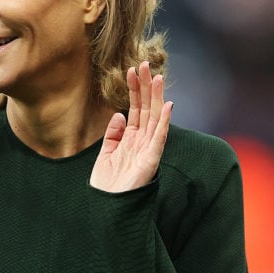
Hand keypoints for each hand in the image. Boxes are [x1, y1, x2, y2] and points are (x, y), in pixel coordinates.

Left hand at [90, 61, 172, 192]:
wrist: (107, 210)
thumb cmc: (108, 187)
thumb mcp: (105, 155)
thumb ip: (113, 135)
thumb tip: (119, 115)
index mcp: (130, 139)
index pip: (134, 109)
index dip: (133, 89)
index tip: (130, 69)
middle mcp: (142, 142)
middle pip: (146, 108)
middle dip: (144, 86)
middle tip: (144, 63)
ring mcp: (148, 150)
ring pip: (154, 118)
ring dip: (156, 97)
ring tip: (157, 76)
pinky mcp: (151, 160)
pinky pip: (159, 138)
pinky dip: (164, 121)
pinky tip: (168, 105)